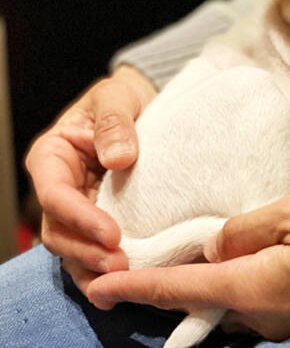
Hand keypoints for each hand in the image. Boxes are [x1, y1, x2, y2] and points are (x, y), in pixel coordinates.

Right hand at [26, 65, 156, 292]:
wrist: (140, 105)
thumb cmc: (122, 98)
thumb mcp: (117, 99)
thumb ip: (114, 123)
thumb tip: (118, 158)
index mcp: (53, 156)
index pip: (55, 194)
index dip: (79, 217)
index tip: (111, 234)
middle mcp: (60, 186)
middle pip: (59, 230)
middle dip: (86, 251)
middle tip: (120, 265)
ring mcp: (78, 206)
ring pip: (72, 248)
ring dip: (93, 267)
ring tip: (122, 279)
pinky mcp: (99, 219)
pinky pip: (93, 249)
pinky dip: (101, 270)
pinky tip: (118, 286)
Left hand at [87, 188, 289, 339]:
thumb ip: (246, 229)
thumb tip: (217, 247)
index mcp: (255, 288)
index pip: (179, 290)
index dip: (135, 287)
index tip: (99, 289)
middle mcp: (265, 315)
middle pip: (204, 300)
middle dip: (175, 282)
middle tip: (157, 255)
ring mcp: (288, 320)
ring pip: (233, 300)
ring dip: (215, 279)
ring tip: (210, 249)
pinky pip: (261, 300)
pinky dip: (246, 280)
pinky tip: (255, 256)